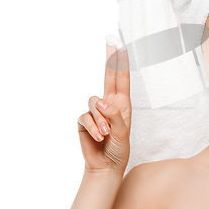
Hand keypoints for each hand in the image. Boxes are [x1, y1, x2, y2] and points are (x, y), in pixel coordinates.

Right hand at [76, 38, 130, 173]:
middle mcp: (109, 104)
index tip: (120, 46)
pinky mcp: (84, 121)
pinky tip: (98, 137)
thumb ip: (115, 115)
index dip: (121, 63)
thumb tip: (102, 101)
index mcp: (123, 104)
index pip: (122, 79)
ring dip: (101, 119)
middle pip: (108, 77)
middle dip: (110, 60)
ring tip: (107, 134)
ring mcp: (95, 112)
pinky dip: (93, 128)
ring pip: (94, 103)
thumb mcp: (124, 133)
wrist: (106, 166)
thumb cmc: (119, 148)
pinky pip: (85, 117)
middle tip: (111, 42)